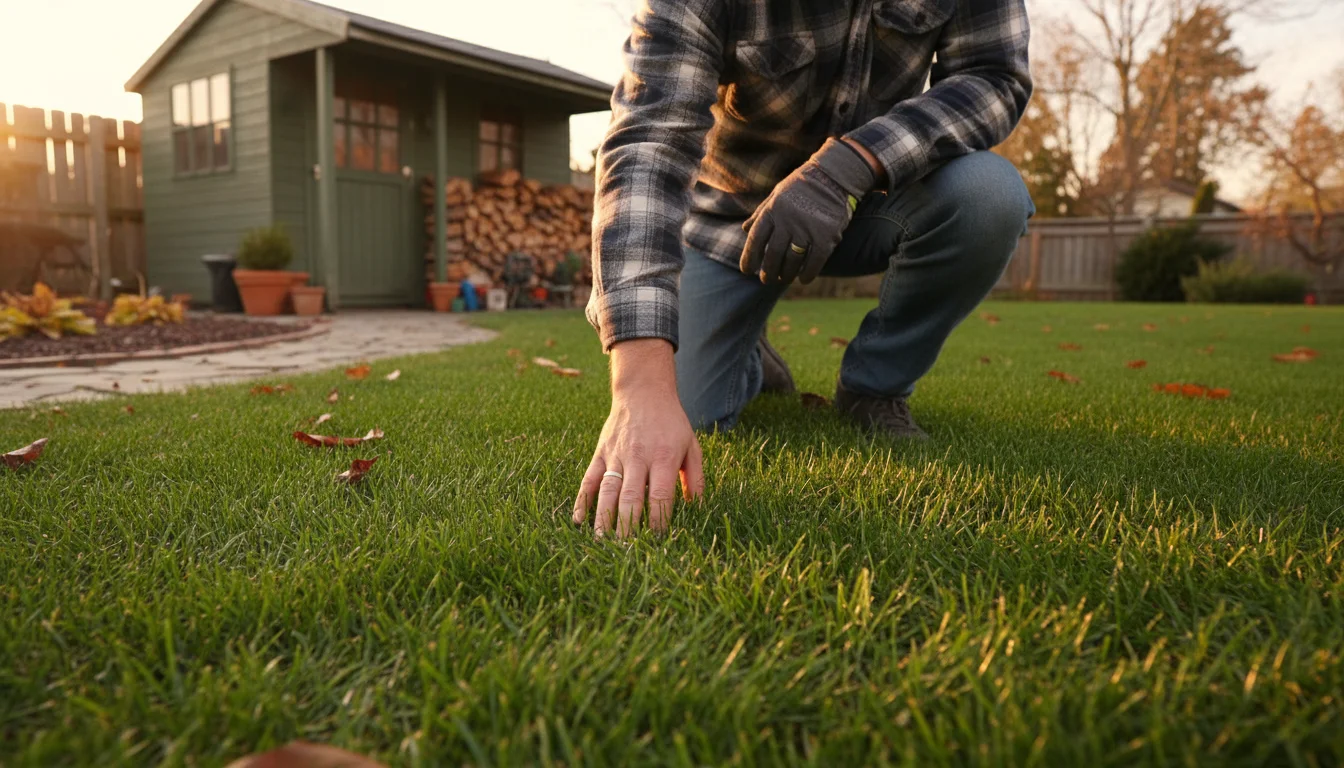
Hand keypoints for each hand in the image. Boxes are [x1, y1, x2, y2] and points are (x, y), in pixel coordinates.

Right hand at [573, 339, 704, 536]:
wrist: (643, 391)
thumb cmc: (672, 423)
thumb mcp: (692, 446)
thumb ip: (696, 478)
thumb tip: (697, 509)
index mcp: (663, 457)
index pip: (660, 496)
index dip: (659, 521)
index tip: (660, 541)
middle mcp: (638, 457)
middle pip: (631, 497)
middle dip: (629, 527)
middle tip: (628, 551)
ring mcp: (616, 455)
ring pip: (607, 491)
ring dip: (604, 518)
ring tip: (603, 542)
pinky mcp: (600, 452)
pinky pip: (589, 479)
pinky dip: (582, 500)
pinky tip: (579, 520)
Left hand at [740, 138, 875, 284]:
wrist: (834, 175)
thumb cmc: (802, 186)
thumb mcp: (777, 194)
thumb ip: (762, 213)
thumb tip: (745, 230)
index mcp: (773, 210)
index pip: (756, 239)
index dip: (749, 257)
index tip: (746, 271)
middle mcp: (788, 220)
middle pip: (774, 254)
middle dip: (768, 271)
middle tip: (766, 280)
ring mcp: (808, 228)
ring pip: (793, 260)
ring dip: (787, 274)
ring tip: (783, 279)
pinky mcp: (826, 235)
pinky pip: (815, 261)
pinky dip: (808, 273)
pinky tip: (803, 279)